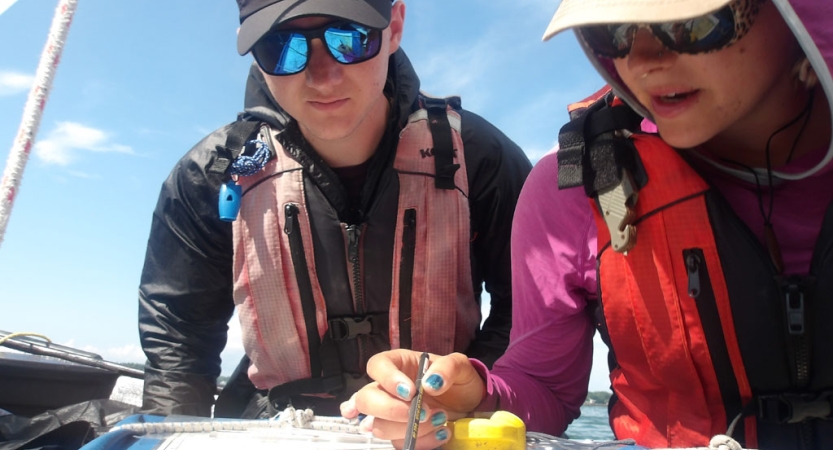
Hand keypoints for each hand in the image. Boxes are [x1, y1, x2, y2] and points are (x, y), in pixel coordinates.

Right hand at [341, 349, 485, 449]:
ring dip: (409, 428)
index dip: (387, 379)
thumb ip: (447, 367)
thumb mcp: (460, 365)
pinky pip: (398, 443)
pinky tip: (440, 433)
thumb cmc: (458, 379)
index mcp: (399, 364)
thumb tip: (430, 383)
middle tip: (422, 412)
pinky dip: (421, 442)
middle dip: (391, 410)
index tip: (410, 391)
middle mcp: (388, 388)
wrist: (468, 403)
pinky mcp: (400, 433)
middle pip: (366, 399)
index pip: (377, 366)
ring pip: (379, 426)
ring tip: (440, 419)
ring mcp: (391, 413)